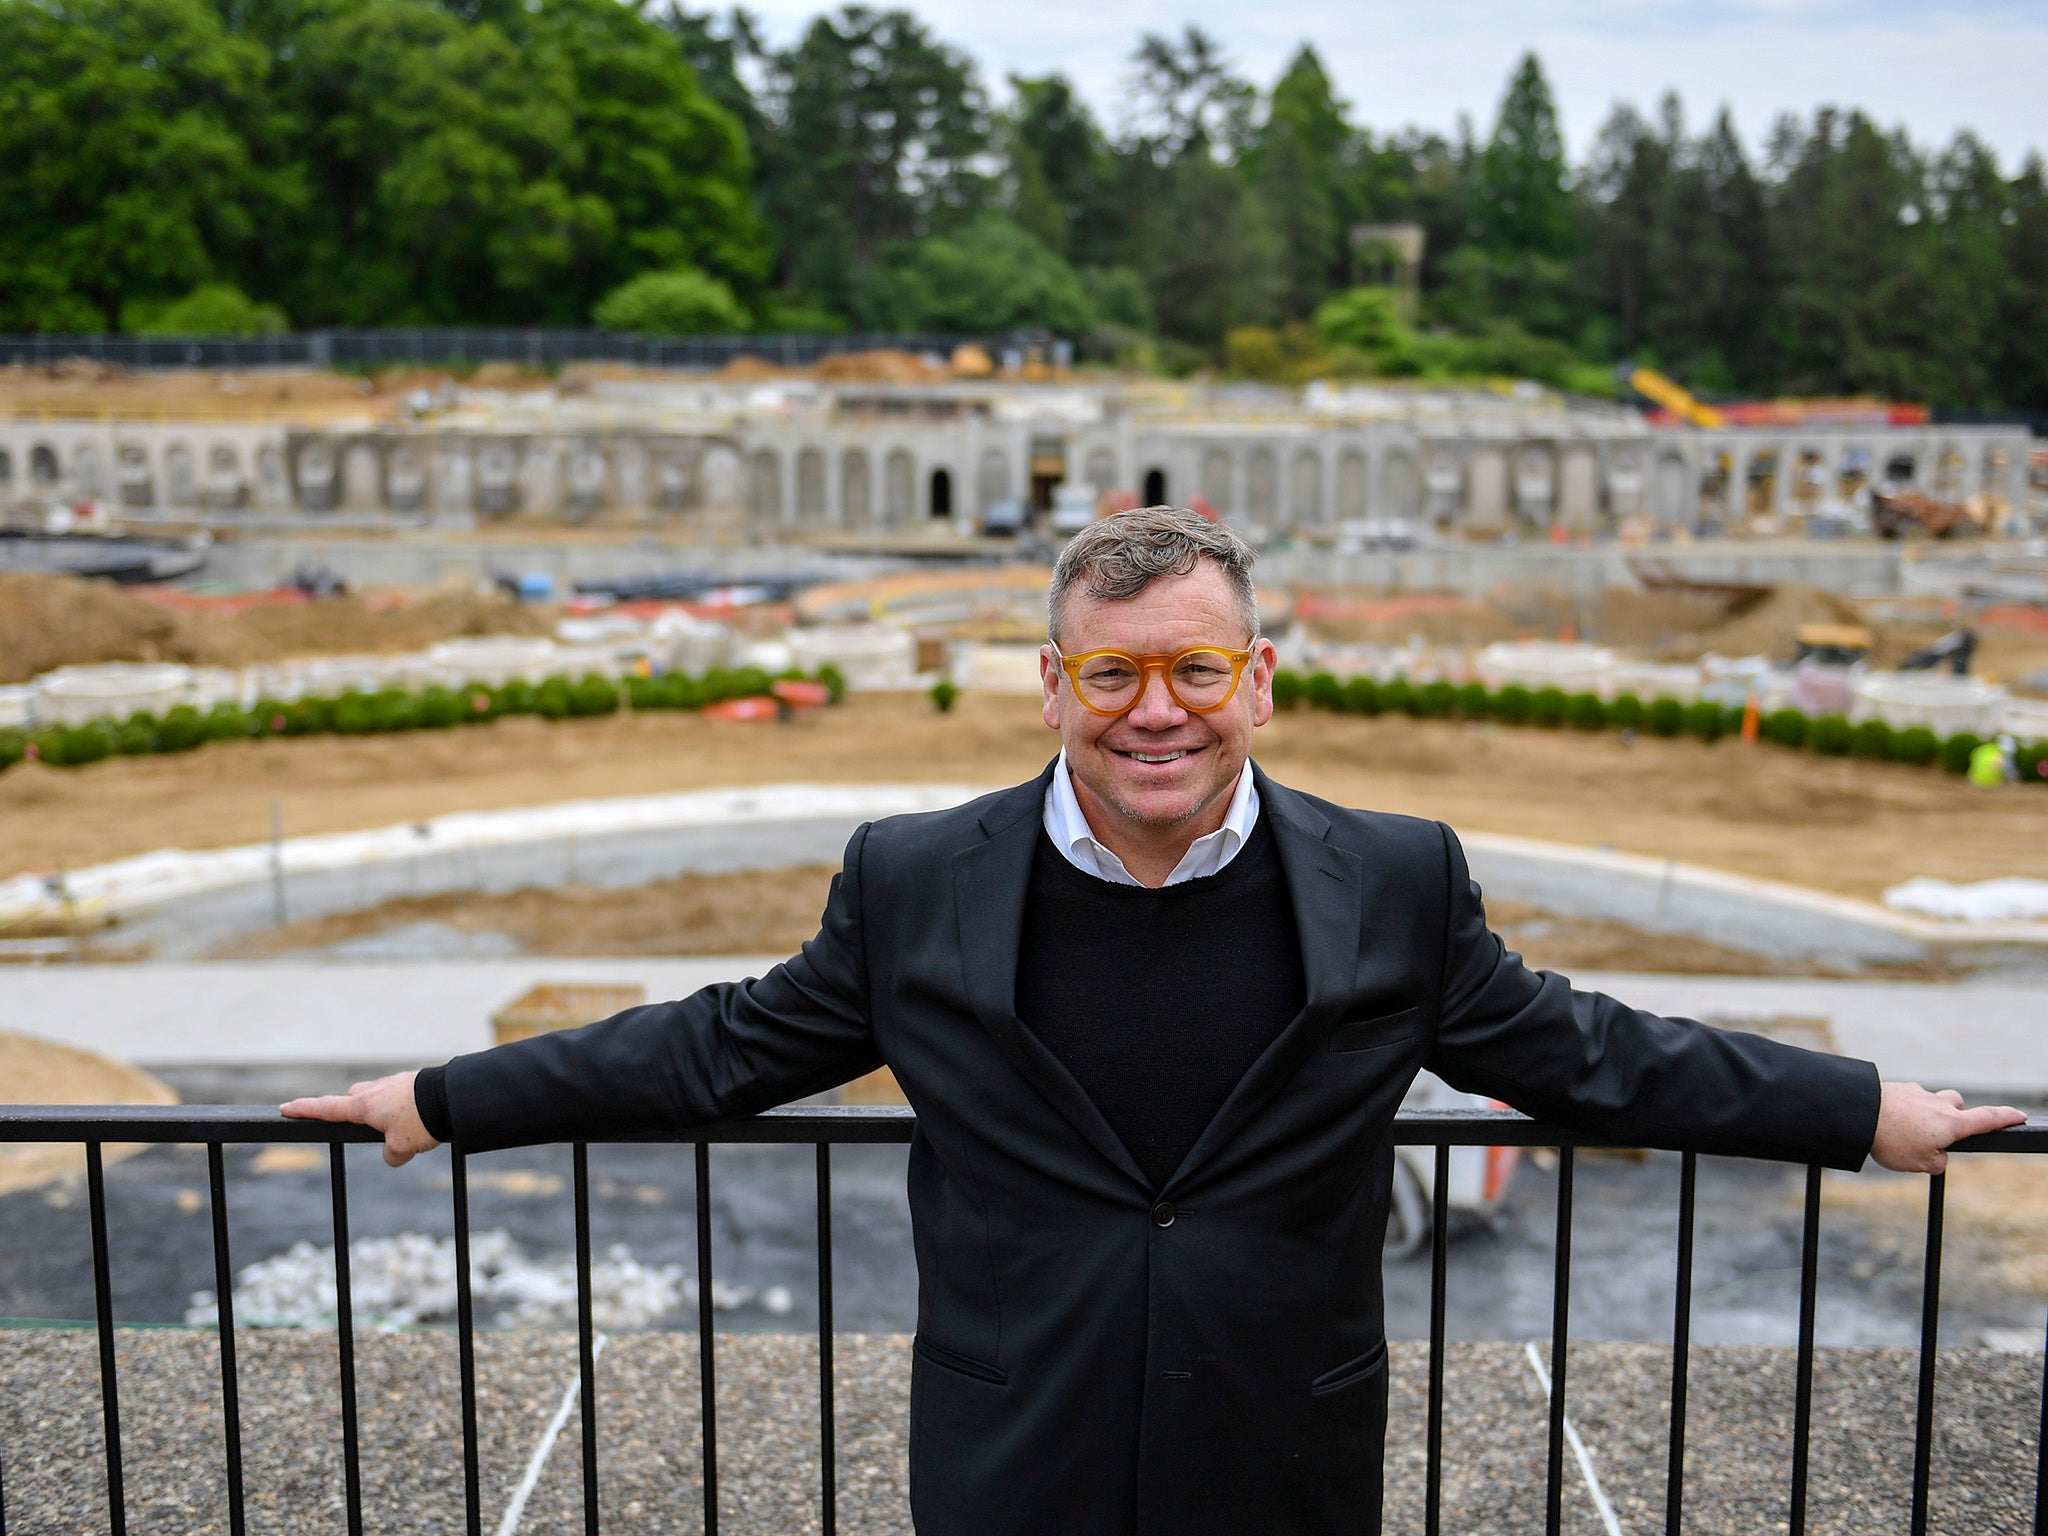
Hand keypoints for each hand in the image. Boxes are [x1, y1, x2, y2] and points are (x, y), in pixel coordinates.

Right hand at [281, 1070, 438, 1167]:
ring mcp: (393, 1083)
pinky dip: (403, 1108)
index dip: (305, 1110)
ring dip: (383, 1111)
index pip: (327, 1108)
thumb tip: (392, 1153)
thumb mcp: (403, 1149)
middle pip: (353, 1101)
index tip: (285, 1108)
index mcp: (364, 1106)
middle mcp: (375, 1090)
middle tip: (371, 1129)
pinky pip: (399, 1097)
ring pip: (377, 1098)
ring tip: (407, 1128)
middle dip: (355, 1113)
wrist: (453, 1097)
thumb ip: (391, 1155)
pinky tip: (420, 1119)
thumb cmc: (422, 1121)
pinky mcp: (411, 1081)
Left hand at [1871, 1081, 2025, 1172]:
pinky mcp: (1897, 1089)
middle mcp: (1938, 1104)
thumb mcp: (1922, 1164)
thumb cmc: (1892, 1140)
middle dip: (1954, 1119)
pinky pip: (1908, 1102)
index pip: (1988, 1118)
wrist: (1858, 1114)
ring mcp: (1917, 1093)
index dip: (2006, 1118)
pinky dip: (1903, 1112)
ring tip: (1903, 1134)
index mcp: (1952, 1123)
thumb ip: (1938, 1161)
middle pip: (1958, 1106)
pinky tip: (1887, 1125)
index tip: (2019, 1115)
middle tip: (1935, 1136)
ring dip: (1925, 1116)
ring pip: (1932, 1103)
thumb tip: (1936, 1153)